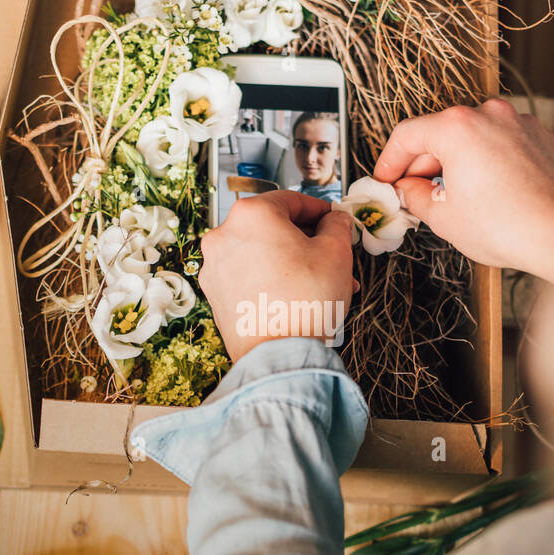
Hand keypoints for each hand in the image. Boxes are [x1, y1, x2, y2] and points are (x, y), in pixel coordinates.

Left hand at [198, 191, 354, 361]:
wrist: (280, 355)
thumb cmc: (303, 304)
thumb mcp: (336, 252)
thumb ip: (337, 226)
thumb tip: (335, 221)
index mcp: (251, 215)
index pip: (291, 200)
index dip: (319, 210)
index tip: (332, 219)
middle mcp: (224, 236)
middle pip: (274, 229)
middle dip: (308, 243)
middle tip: (332, 255)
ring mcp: (216, 267)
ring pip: (263, 254)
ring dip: (294, 263)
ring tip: (323, 282)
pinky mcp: (216, 295)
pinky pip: (250, 276)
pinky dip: (273, 279)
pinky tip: (298, 295)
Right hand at [373, 99, 553, 284]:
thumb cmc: (510, 227)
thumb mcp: (444, 218)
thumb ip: (414, 197)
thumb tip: (406, 190)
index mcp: (458, 127)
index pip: (407, 135)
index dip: (389, 160)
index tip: (386, 178)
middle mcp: (490, 114)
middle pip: (441, 133)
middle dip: (424, 164)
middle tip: (414, 193)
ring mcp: (520, 122)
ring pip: (474, 137)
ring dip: (458, 162)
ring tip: (456, 197)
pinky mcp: (542, 137)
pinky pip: (503, 143)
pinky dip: (490, 161)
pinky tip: (489, 192)